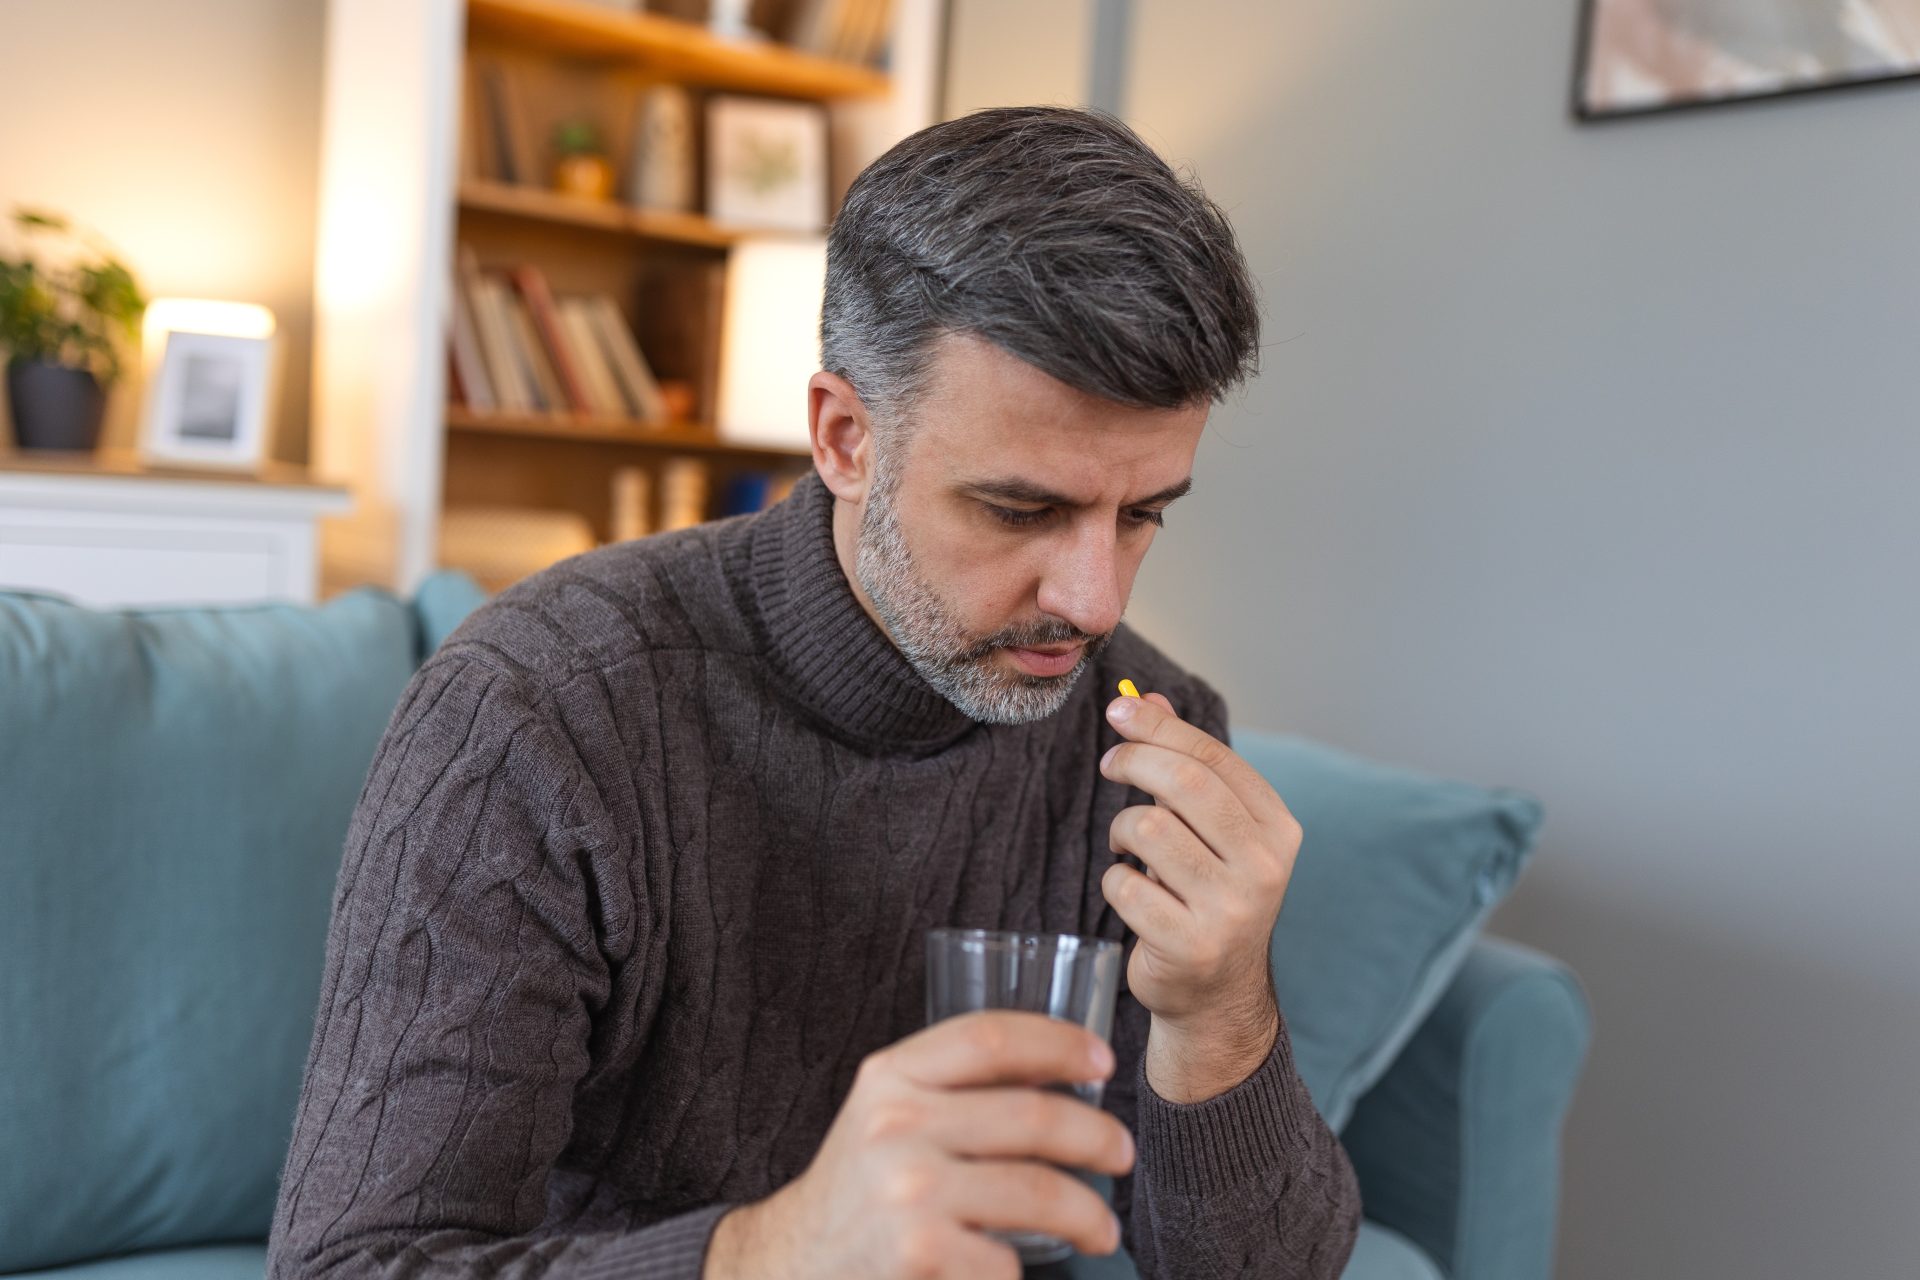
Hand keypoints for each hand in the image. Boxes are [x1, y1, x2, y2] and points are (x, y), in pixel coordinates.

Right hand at [701, 1010, 1135, 1279]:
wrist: (795, 1261)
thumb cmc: (863, 1184)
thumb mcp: (888, 1113)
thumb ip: (952, 1086)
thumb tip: (1064, 1069)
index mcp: (890, 1076)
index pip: (989, 1037)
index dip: (1058, 1042)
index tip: (1103, 1061)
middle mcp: (895, 1124)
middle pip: (1033, 1116)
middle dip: (1098, 1138)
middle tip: (1122, 1155)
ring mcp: (907, 1191)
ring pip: (1040, 1193)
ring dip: (1091, 1214)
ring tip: (1103, 1228)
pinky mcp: (917, 1254)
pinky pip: (1007, 1261)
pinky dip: (1023, 1270)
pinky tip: (1022, 1269)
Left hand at [1099, 690, 1300, 1101]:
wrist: (1216, 994)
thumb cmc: (1207, 895)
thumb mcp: (1209, 829)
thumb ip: (1184, 765)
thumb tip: (1145, 698)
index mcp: (1277, 829)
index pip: (1212, 757)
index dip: (1160, 726)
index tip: (1119, 712)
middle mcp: (1264, 867)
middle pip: (1182, 783)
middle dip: (1133, 761)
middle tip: (1110, 764)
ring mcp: (1231, 910)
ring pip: (1147, 830)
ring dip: (1122, 832)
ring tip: (1130, 850)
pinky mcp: (1190, 945)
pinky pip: (1124, 885)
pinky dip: (1116, 882)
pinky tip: (1135, 895)